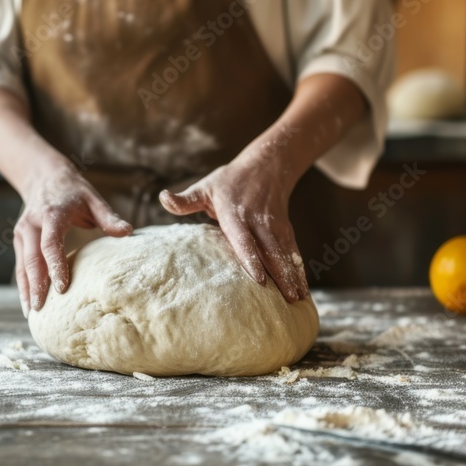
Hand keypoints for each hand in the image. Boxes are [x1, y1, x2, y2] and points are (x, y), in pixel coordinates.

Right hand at [15, 162, 132, 314]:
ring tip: (31, 314)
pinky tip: (27, 304)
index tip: (61, 288)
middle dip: (36, 285)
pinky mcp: (20, 241)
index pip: (50, 244)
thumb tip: (128, 232)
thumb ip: (108, 216)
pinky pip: (20, 266)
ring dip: (26, 289)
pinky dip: (23, 285)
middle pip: (32, 259)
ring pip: (23, 265)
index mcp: (51, 214)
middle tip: (41, 309)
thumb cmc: (73, 192)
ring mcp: (22, 233)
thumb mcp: (93, 198)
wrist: (44, 177)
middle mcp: (32, 224)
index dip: (55, 266)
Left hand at [159, 152, 307, 302]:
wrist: (267, 165)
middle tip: (287, 299)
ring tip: (298, 299)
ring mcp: (274, 226)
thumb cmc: (229, 181)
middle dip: (279, 275)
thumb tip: (162, 198)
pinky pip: (293, 251)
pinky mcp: (286, 229)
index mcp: (235, 213)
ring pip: (284, 253)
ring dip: (292, 276)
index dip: (251, 259)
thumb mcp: (206, 186)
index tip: (259, 280)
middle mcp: (258, 221)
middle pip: (270, 251)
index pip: (243, 239)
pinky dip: (299, 269)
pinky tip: (302, 289)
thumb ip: (186, 200)